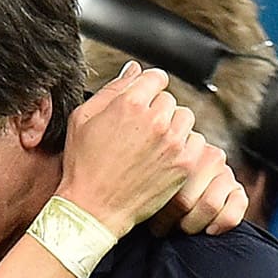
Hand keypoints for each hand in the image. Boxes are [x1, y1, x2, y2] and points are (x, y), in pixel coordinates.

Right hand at [57, 61, 246, 237]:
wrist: (93, 208)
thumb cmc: (83, 166)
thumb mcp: (82, 119)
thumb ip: (111, 89)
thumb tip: (133, 69)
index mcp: (129, 104)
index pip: (155, 78)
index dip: (147, 89)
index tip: (141, 103)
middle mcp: (155, 119)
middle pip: (169, 99)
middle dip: (156, 110)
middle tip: (138, 132)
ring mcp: (172, 142)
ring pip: (185, 118)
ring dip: (172, 127)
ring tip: (151, 145)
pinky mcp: (183, 163)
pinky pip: (195, 142)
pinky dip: (182, 147)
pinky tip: (162, 158)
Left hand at [148, 141, 247, 235]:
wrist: (181, 200)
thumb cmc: (150, 187)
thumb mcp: (146, 177)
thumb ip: (144, 175)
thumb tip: (129, 190)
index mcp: (181, 148)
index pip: (168, 185)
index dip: (157, 208)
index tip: (148, 217)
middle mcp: (207, 156)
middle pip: (185, 200)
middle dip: (171, 220)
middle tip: (160, 227)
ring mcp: (224, 171)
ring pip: (210, 206)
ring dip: (192, 224)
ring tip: (179, 228)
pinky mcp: (237, 189)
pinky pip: (237, 206)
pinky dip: (223, 222)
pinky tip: (209, 230)